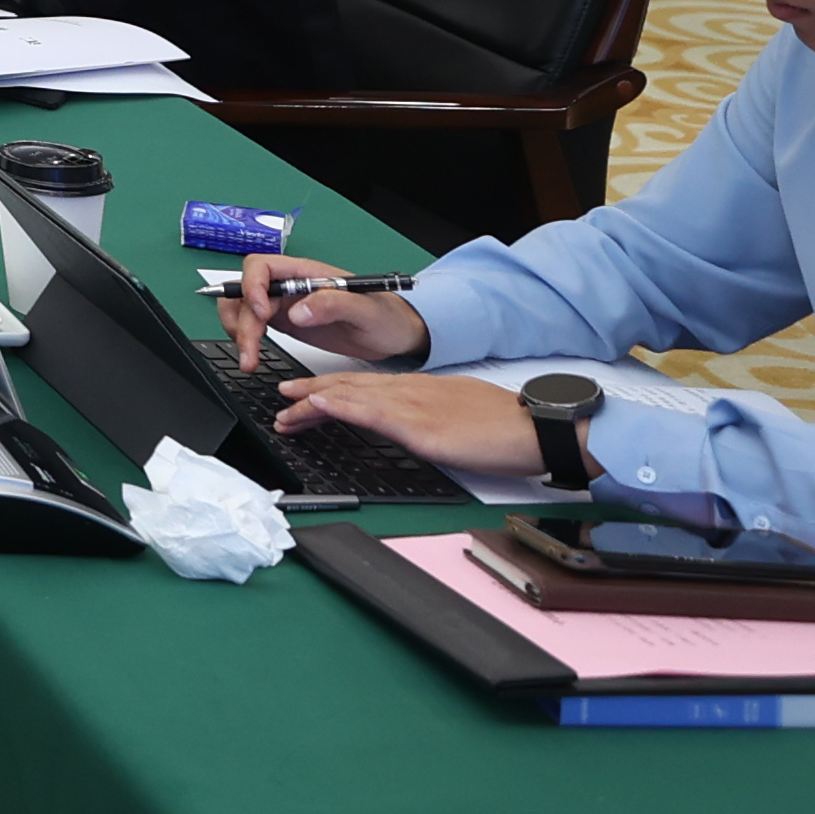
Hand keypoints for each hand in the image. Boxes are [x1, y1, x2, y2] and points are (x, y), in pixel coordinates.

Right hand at [228, 256, 433, 370]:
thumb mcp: (366, 310)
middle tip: (250, 349)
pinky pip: (252, 325)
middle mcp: (289, 286)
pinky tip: (253, 358)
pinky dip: (245, 340)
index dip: (252, 287)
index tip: (262, 314)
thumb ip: (333, 304)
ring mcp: (285, 305)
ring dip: (238, 331)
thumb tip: (296, 312)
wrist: (394, 335)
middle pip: (244, 291)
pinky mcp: (285, 323)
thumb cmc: (386, 316)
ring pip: (242, 308)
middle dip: (240, 319)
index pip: (261, 267)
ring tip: (249, 360)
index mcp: (306, 274)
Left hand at [264, 367, 542, 477]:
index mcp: (418, 389)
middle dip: (310, 393)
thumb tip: (413, 426)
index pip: (364, 385)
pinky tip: (316, 406)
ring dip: (312, 402)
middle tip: (280, 398)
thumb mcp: (457, 413)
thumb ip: (429, 415)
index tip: (305, 394)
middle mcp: (409, 392)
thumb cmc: (503, 425)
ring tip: (284, 408)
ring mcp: (412, 408)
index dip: (330, 388)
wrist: (534, 428)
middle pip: (348, 387)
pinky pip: (370, 414)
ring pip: (350, 397)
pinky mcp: (420, 428)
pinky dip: (338, 407)